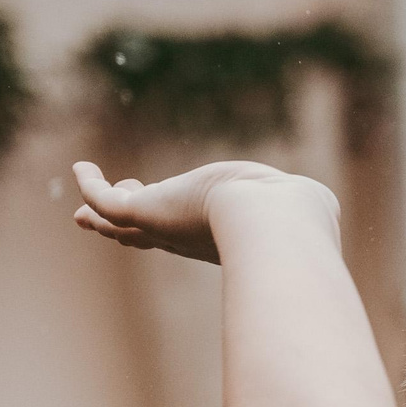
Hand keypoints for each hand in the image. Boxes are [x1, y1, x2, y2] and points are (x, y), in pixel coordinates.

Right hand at [70, 159, 332, 263]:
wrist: (274, 226)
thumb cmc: (294, 221)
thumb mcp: (296, 207)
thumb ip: (308, 208)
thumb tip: (326, 204)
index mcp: (217, 238)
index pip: (183, 233)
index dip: (165, 227)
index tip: (153, 221)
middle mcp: (187, 237)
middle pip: (144, 234)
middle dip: (120, 226)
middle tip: (93, 221)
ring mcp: (165, 226)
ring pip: (121, 222)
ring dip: (100, 211)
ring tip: (79, 210)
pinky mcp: (147, 212)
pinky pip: (107, 201)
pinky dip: (92, 186)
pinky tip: (81, 168)